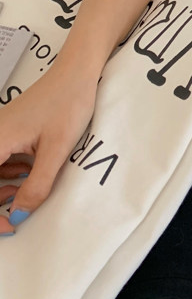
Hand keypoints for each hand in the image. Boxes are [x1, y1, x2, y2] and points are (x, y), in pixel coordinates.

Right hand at [0, 61, 97, 235]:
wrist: (78, 71)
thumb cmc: (68, 103)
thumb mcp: (56, 149)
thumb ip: (37, 185)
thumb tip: (18, 215)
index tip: (7, 227)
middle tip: (16, 211)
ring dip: (1, 186)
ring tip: (27, 187)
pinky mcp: (8, 129)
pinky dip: (8, 171)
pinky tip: (29, 170)